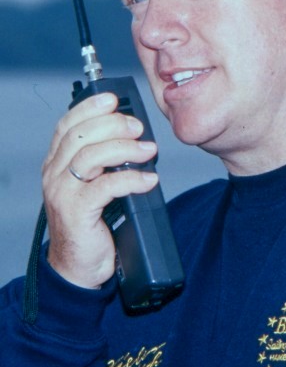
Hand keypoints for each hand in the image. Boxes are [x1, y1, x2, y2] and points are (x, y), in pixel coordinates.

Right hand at [43, 92, 157, 288]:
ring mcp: (62, 193)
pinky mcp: (76, 212)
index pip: (67, 125)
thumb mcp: (94, 183)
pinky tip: (149, 181)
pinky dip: (131, 180)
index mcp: (57, 163)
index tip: (113, 99)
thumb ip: (105, 160)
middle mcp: (54, 174)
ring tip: (148, 151)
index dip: (89, 108)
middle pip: (79, 136)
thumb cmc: (91, 222)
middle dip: (112, 125)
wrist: (78, 267)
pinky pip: (105, 187)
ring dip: (124, 149)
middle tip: (138, 127)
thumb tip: (135, 137)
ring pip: (89, 157)